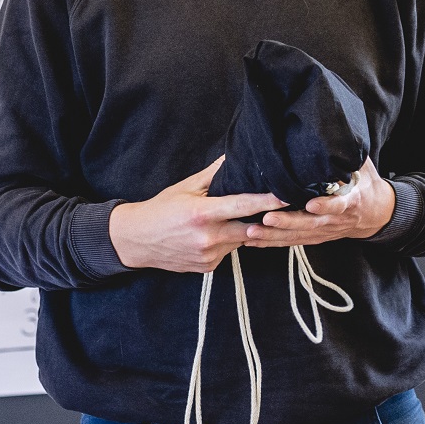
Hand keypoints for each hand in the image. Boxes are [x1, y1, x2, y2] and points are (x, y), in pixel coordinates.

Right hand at [109, 158, 282, 272]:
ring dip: (243, 229)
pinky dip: (229, 241)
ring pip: (241, 240)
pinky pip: (229, 251)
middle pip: (250, 227)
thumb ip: (214, 174)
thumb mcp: (186, 187)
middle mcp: (208, 237)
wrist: (137, 240)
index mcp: (202, 213)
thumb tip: (234, 156)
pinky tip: (216, 233)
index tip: (287, 195)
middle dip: (261, 218)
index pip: (243, 205)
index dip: (268, 201)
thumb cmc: (161, 209)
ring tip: (234, 218)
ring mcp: (209, 255)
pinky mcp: (208, 267)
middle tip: (274, 207)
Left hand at [243, 156, 395, 248]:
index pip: (340, 205)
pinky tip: (252, 241)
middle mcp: (337, 219)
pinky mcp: (316, 238)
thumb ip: (347, 155)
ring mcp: (325, 231)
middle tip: (267, 219)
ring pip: (298, 236)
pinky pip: (293, 242)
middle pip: (312, 224)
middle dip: (288, 223)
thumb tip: (333, 132)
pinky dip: (272, 242)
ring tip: (251, 232)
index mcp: (352, 201)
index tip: (311, 204)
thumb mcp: (362, 166)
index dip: (326, 205)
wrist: (377, 213)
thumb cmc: (365, 183)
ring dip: (274, 236)